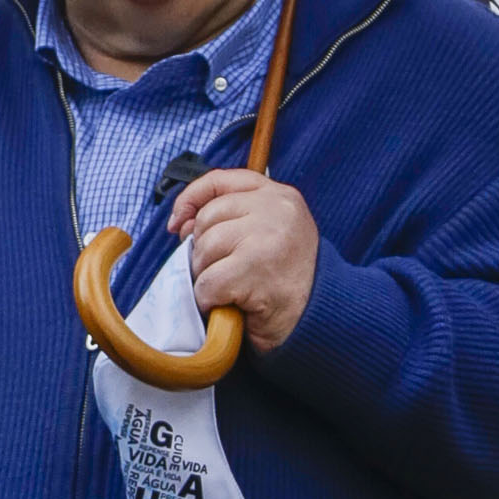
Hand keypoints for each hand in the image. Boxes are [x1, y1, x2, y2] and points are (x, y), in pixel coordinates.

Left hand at [170, 169, 320, 352]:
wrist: (321, 318)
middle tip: (223, 271)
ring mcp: (265, 238)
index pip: (220, 181)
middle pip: (207, 219)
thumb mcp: (272, 231)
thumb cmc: (288, 279)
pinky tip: (229, 304)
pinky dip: (209, 300)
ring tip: (231, 288)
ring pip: (204, 251)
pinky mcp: (254, 270)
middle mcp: (275, 210)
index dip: (191, 198)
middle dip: (204, 250)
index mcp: (280, 196)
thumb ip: (235, 216)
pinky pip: (207, 283)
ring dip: (207, 276)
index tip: (178, 221)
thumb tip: (181, 222)